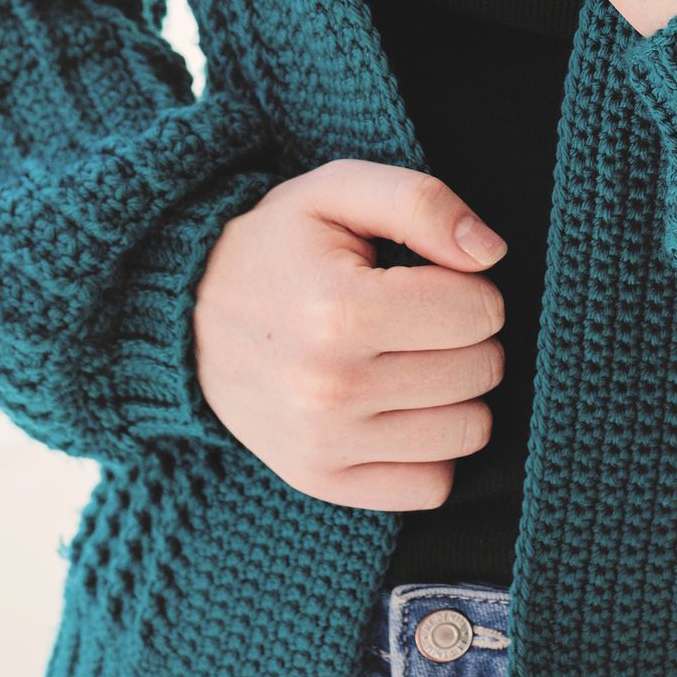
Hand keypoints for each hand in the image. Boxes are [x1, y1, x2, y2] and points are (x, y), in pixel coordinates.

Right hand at [192, 159, 506, 509]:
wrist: (185, 316)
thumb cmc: (277, 247)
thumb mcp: (338, 191)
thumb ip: (423, 203)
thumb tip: (491, 253)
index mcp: (339, 309)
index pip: (480, 310)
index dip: (470, 285)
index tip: (430, 278)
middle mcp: (331, 388)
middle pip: (481, 371)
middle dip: (468, 336)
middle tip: (419, 319)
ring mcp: (325, 445)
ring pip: (469, 431)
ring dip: (456, 393)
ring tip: (410, 360)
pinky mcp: (322, 482)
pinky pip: (433, 485)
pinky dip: (431, 448)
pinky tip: (398, 408)